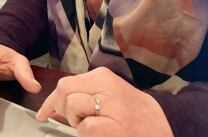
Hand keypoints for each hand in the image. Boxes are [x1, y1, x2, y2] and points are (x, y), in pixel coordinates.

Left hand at [35, 67, 172, 136]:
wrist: (163, 132)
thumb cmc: (136, 116)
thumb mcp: (113, 94)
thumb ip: (90, 92)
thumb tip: (59, 100)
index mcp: (104, 77)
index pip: (66, 83)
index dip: (52, 100)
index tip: (44, 112)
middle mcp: (105, 87)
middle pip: (64, 92)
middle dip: (63, 109)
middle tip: (75, 120)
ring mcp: (107, 107)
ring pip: (72, 108)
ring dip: (78, 122)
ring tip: (98, 126)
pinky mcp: (108, 127)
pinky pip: (83, 129)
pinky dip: (88, 134)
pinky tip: (105, 133)